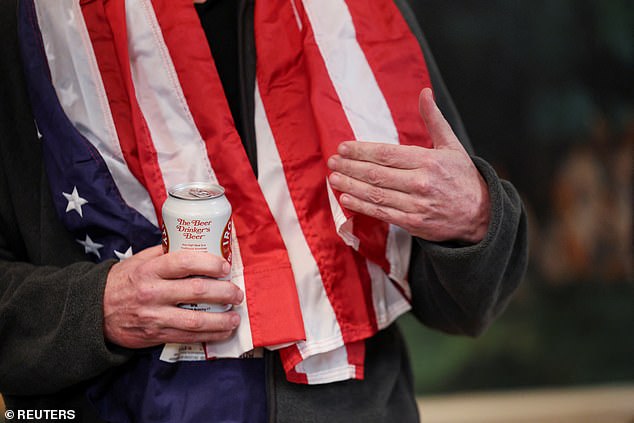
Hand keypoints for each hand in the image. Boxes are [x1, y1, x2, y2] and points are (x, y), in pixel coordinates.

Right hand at [103, 245, 242, 348]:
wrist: (95, 311)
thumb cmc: (123, 281)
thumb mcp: (139, 260)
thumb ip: (166, 253)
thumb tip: (197, 243)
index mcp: (150, 269)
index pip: (184, 262)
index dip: (209, 263)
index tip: (224, 266)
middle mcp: (153, 292)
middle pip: (197, 291)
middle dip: (224, 292)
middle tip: (237, 292)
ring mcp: (155, 316)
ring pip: (196, 320)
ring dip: (221, 319)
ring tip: (235, 316)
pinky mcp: (156, 335)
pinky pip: (188, 337)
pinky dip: (210, 335)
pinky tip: (223, 331)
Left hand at [327, 88, 489, 243]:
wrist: (480, 215)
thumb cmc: (463, 177)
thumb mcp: (452, 145)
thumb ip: (434, 119)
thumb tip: (425, 92)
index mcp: (428, 161)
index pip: (386, 154)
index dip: (361, 151)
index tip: (343, 148)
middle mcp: (420, 183)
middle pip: (376, 174)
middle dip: (350, 167)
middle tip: (332, 161)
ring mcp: (416, 205)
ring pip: (376, 194)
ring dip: (351, 186)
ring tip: (333, 178)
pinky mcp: (413, 223)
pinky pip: (382, 213)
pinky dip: (362, 206)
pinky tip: (347, 198)